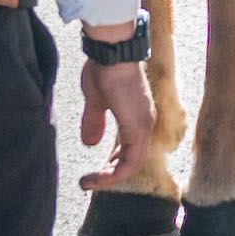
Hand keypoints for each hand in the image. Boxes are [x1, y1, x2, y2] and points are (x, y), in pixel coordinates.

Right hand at [76, 37, 155, 193]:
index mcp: (136, 117)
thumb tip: (90, 142)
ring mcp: (143, 126)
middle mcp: (144, 124)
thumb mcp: (95, 101)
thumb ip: (94, 122)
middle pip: (132, 162)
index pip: (130, 152)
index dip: (113, 167)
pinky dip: (114, 174)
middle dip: (110, 176)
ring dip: (110, 179)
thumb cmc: (104, 69)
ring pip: (132, 166)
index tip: (94, 174)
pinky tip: (97, 177)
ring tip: (89, 183)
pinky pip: (130, 162)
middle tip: (91, 182)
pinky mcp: (138, 128)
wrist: (111, 52)